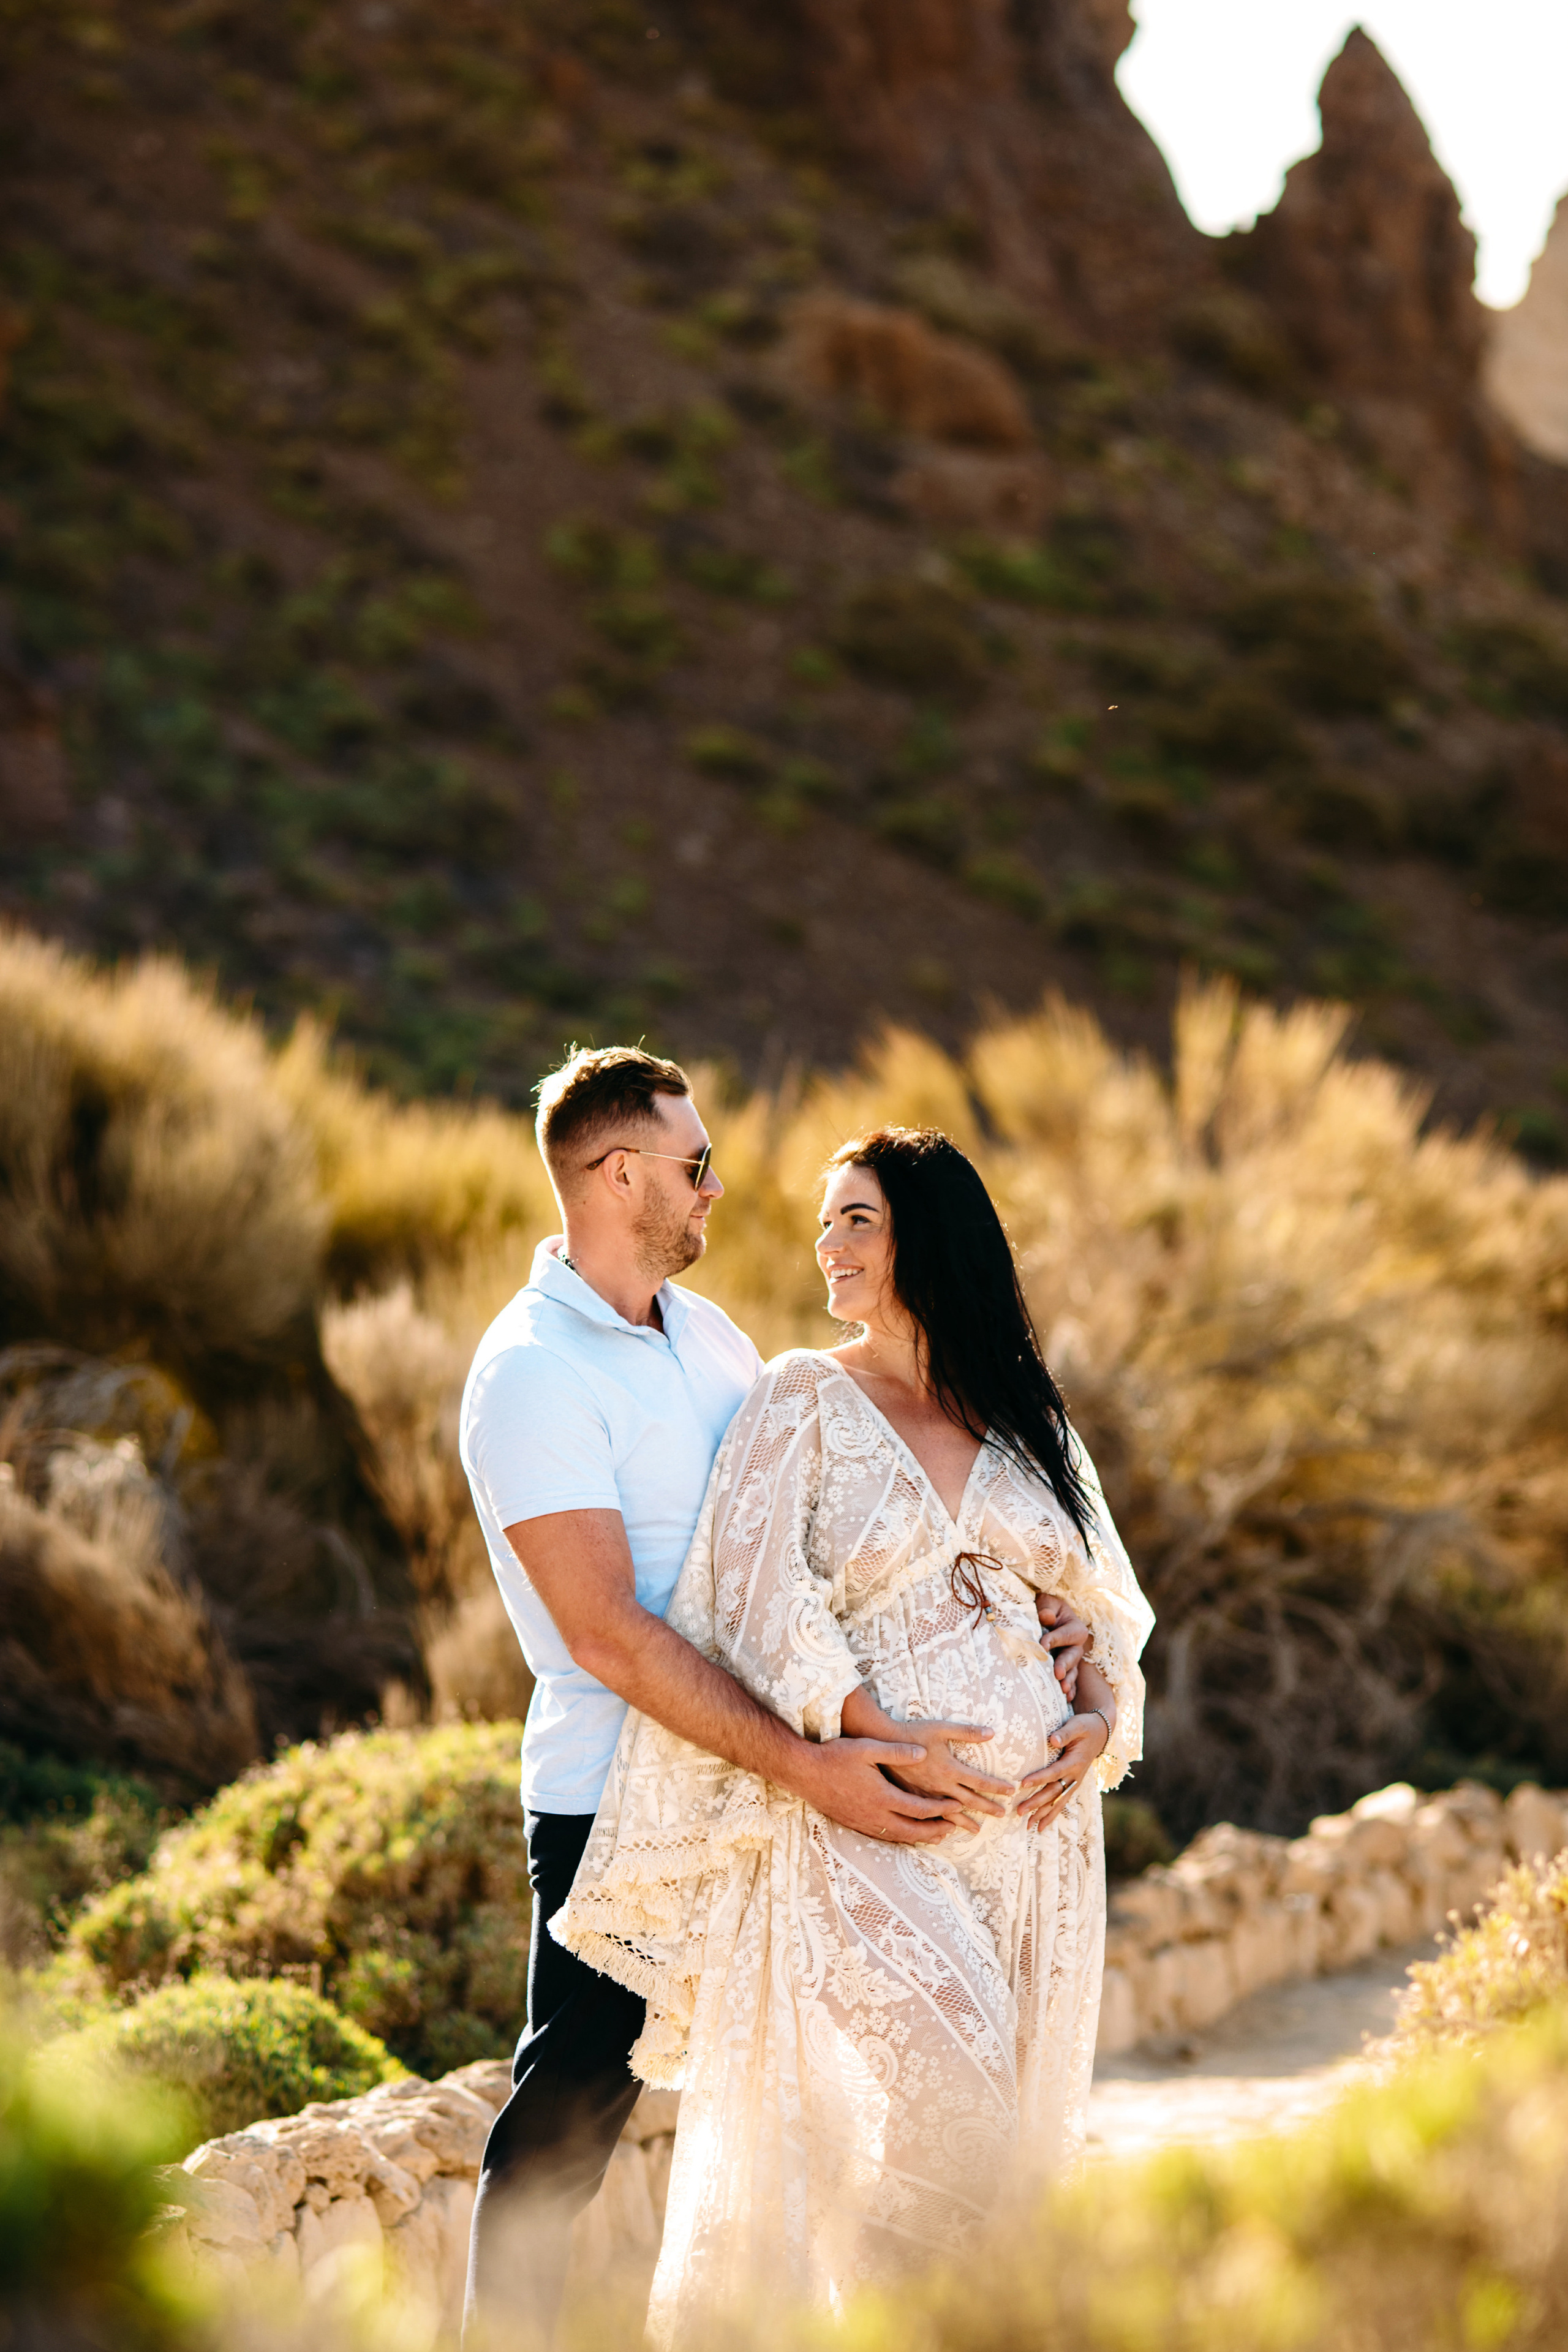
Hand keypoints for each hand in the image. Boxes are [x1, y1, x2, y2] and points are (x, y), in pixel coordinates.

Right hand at [802, 1735, 968, 1844]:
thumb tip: (924, 1753)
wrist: (804, 1773)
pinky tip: (905, 1834)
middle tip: (954, 1827)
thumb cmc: (835, 1756)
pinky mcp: (854, 1824)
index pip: (920, 1809)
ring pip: (899, 1837)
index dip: (941, 1809)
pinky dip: (901, 1838)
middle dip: (936, 1830)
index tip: (957, 1805)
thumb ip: (897, 1751)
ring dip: (920, 1837)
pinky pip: (883, 1837)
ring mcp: (864, 1822)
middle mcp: (875, 1815)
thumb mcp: (868, 1748)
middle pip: (913, 1830)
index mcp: (883, 1797)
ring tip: (937, 1835)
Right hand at [882, 1721, 1014, 1832]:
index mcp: (949, 1769)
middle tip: (1002, 1814)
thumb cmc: (913, 1732)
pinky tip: (942, 1833)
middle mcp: (940, 1787)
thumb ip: (967, 1732)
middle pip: (969, 1801)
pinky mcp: (912, 1798)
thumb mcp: (941, 1728)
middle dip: (987, 1808)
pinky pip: (930, 1818)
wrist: (882, 1741)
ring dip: (966, 1823)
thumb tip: (992, 1732)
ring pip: (950, 1815)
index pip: (980, 1782)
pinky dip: (940, 1827)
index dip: (997, 1787)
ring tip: (977, 1831)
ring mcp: (926, 1795)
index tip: (1011, 1791)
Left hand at [1014, 1708, 1109, 1830]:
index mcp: (1075, 1762)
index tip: (1023, 1784)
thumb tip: (1053, 1739)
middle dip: (1037, 1803)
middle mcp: (1075, 1776)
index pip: (1054, 1772)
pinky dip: (1051, 1814)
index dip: (1039, 1778)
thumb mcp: (1077, 1725)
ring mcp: (1074, 1783)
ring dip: (1043, 1814)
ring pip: (1058, 1802)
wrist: (1100, 1733)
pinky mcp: (1072, 1785)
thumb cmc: (1085, 1727)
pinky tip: (1041, 1825)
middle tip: (1019, 1811)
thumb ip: (1065, 1733)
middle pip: (1054, 1792)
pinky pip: (1061, 1802)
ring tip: (1027, 1826)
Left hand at [1035, 1593, 1089, 1701]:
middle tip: (1057, 1674)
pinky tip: (1066, 1698)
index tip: (1042, 1645)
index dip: (1055, 1639)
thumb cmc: (1046, 1608)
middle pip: (1072, 1656)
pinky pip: (1070, 1681)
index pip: (1066, 1634)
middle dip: (1065, 1665)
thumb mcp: (1046, 1602)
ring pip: (1072, 1671)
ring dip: (1068, 1680)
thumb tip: (1046, 1616)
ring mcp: (1072, 1660)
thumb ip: (1047, 1607)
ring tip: (1062, 1689)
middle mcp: (1076, 1646)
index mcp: (1075, 1628)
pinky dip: (1069, 1689)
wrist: (1046, 1617)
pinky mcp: (1066, 1670)